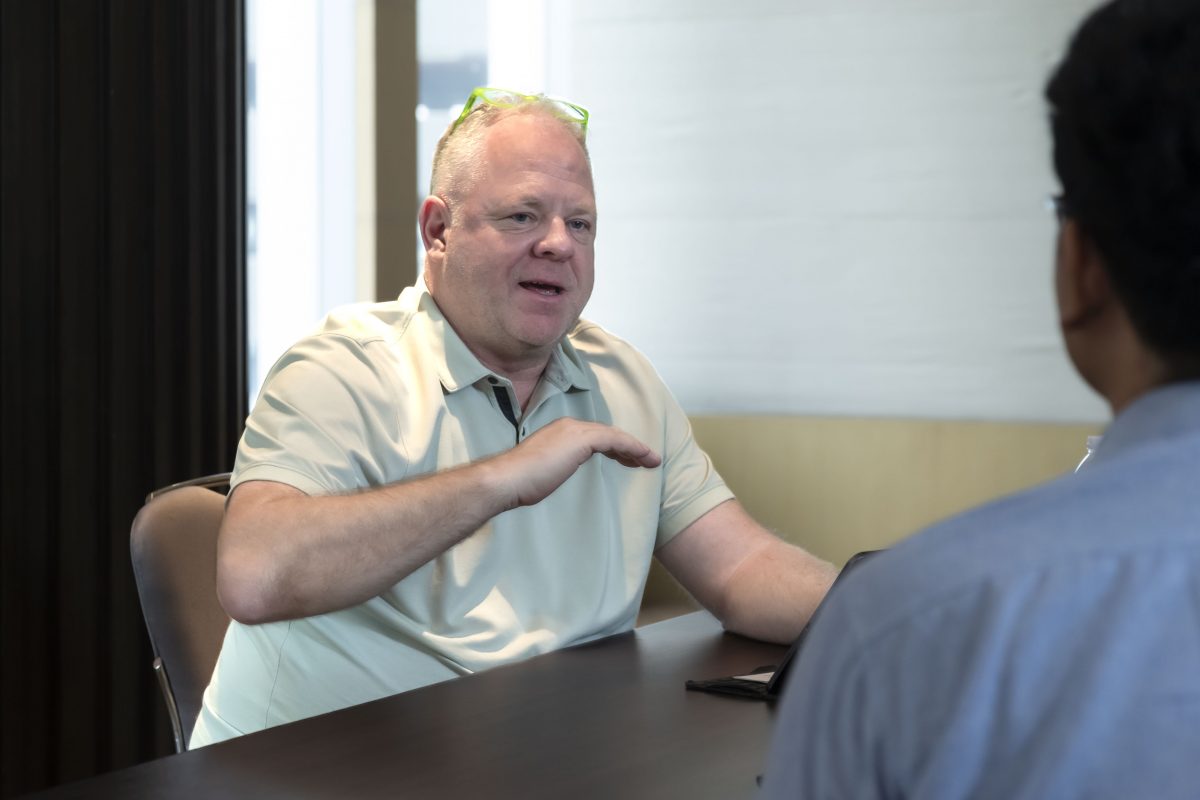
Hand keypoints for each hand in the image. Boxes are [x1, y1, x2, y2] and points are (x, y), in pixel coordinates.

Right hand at [490, 418, 660, 507]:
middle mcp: (569, 426)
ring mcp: (575, 431)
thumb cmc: (521, 482)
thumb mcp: (544, 471)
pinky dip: (633, 447)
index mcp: (560, 433)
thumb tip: (558, 471)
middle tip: (644, 461)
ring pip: (614, 436)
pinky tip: (644, 458)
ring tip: (652, 461)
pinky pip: (615, 439)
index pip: (593, 437)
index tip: (627, 460)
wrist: (508, 479)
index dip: (614, 448)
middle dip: (628, 447)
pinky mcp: (581, 439)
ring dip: (636, 448)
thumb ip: (556, 466)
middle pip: (607, 434)